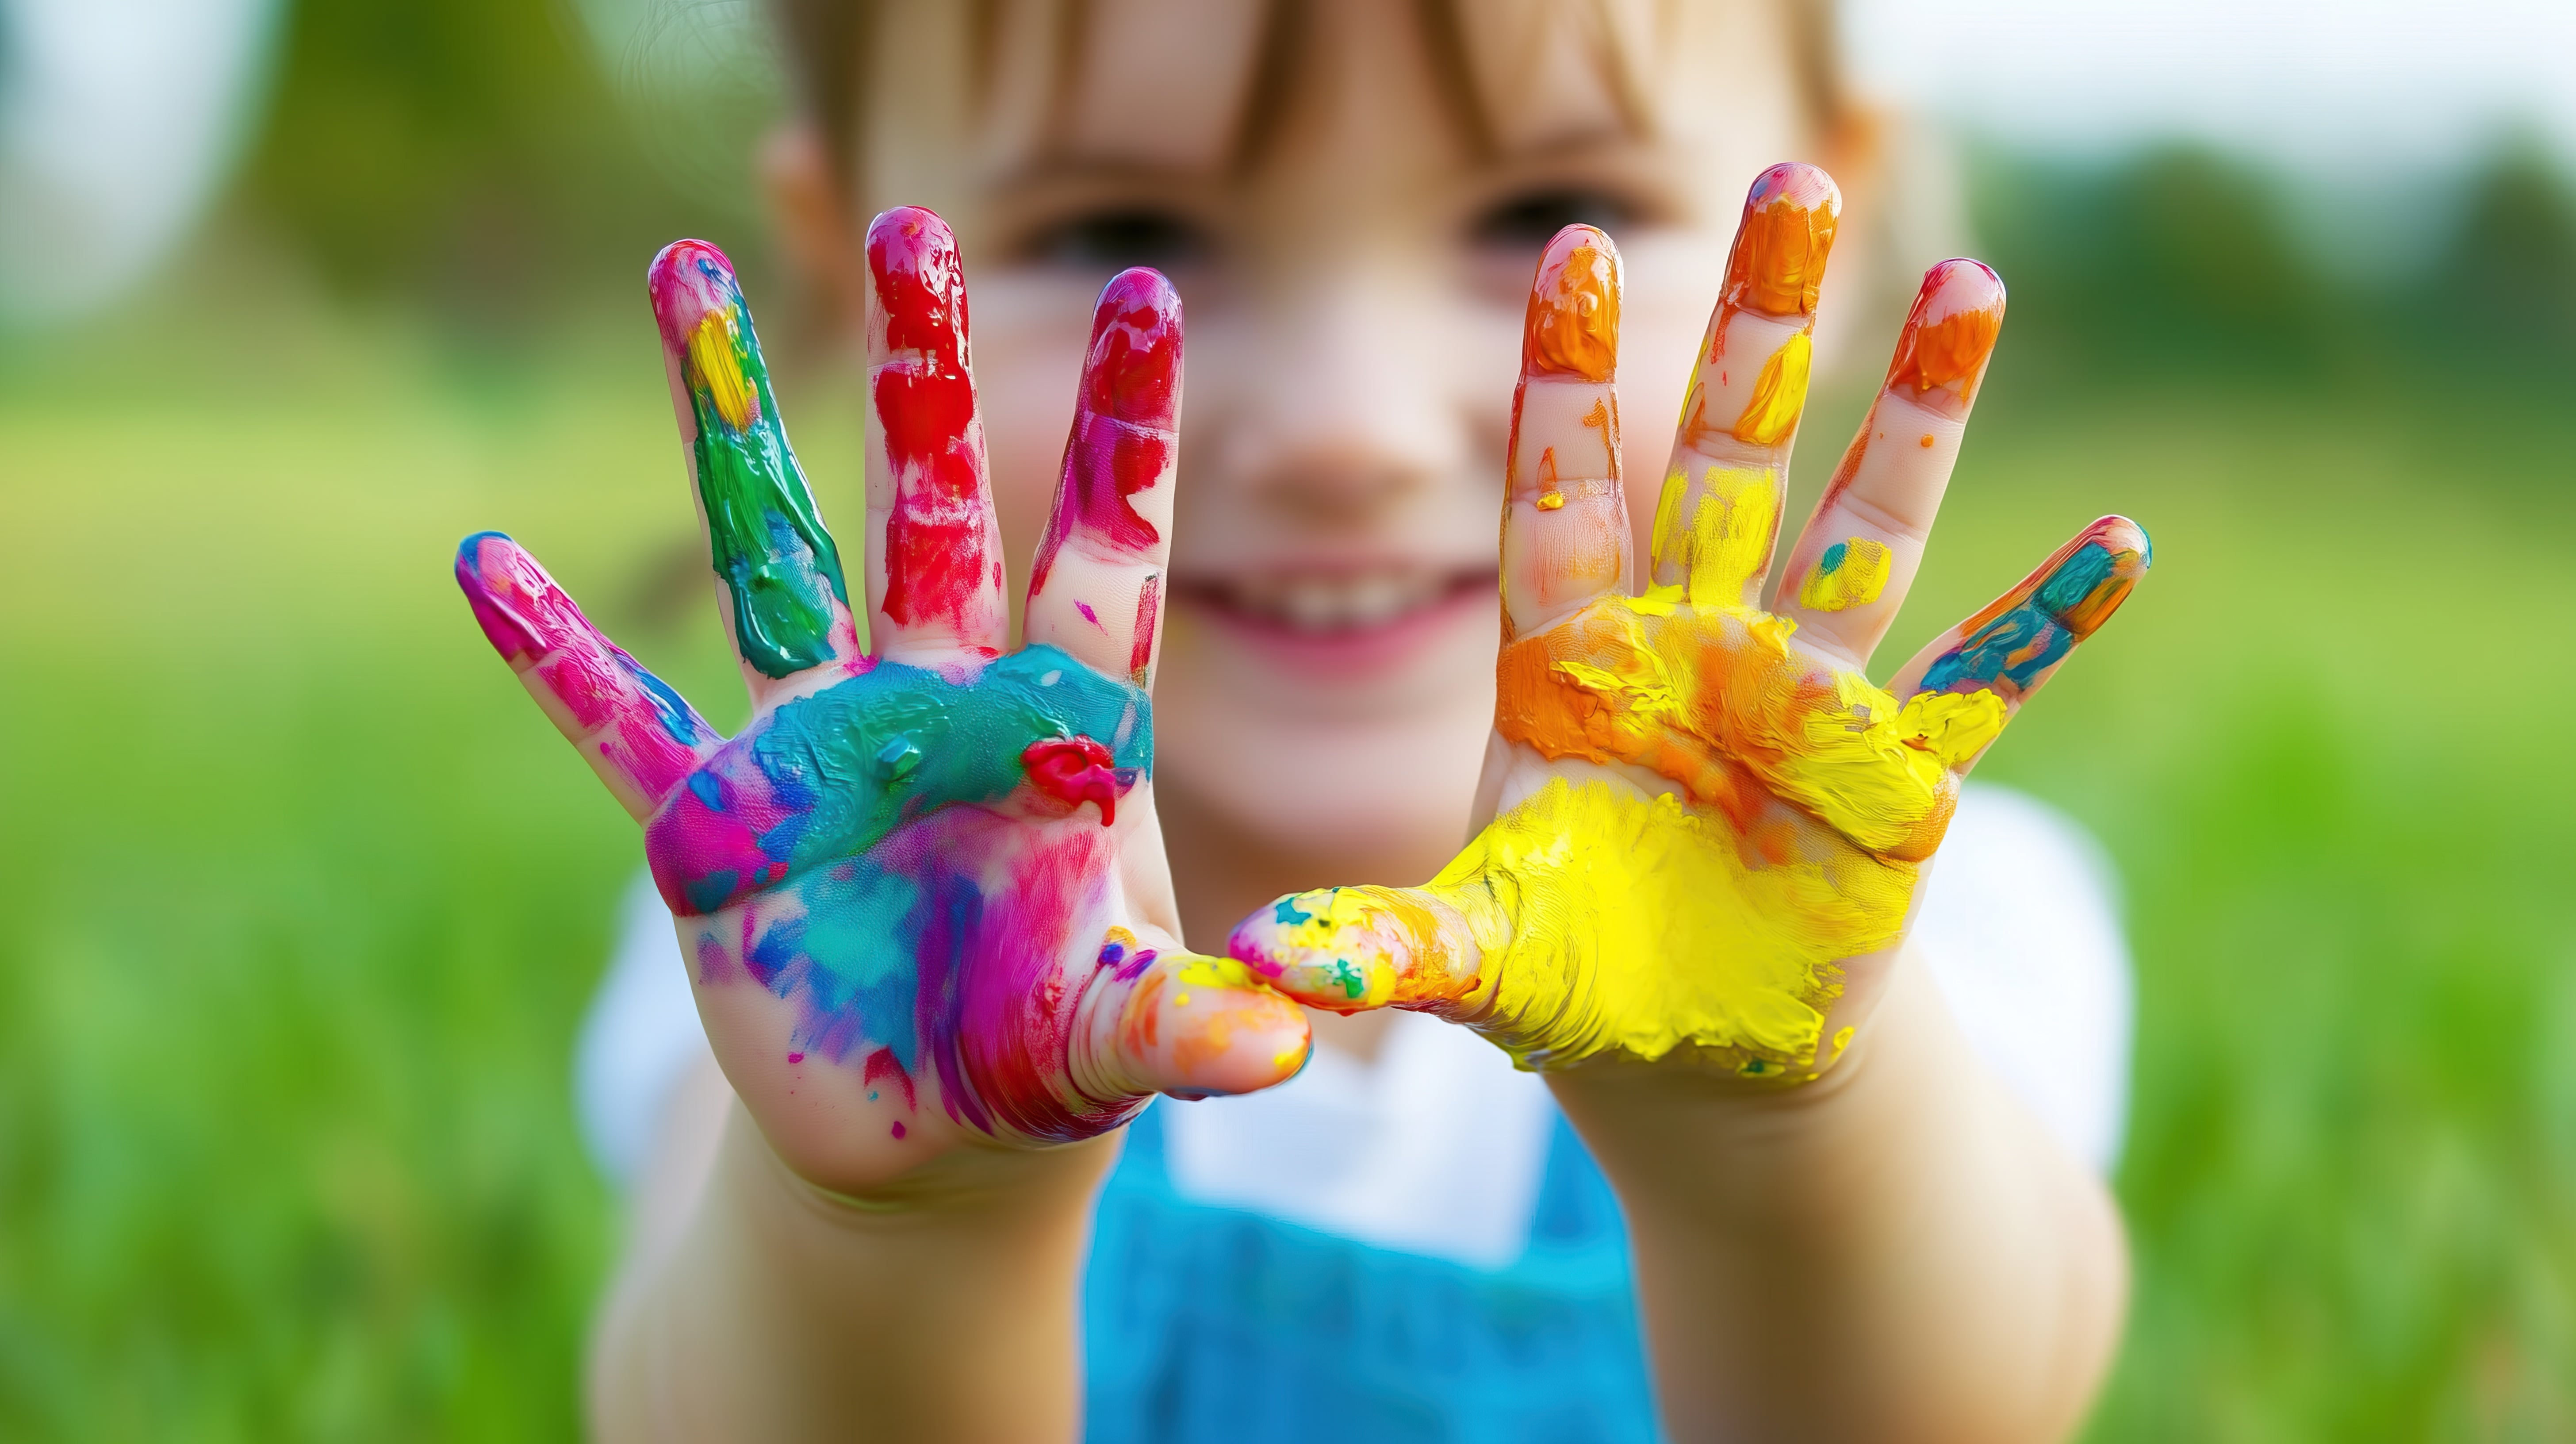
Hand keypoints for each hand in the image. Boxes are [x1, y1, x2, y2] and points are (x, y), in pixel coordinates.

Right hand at [456, 210, 1305, 1193]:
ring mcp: (816, 753)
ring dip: (728, 428)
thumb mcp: (1122, 1043)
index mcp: (1058, 735)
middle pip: (932, 514)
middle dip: (921, 379)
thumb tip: (1289, 1051)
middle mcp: (935, 708)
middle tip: (910, 226)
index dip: (1124, 438)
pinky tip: (485, 562)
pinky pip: (626, 727)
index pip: (1104, 561)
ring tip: (680, 272)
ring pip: (775, 561)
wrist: (939, 1137)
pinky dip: (559, 657)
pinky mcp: (717, 832)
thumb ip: (1186, 1030)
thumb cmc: (1051, 1063)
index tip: (1149, 296)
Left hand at [1228, 164, 2147, 1081]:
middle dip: (1756, 329)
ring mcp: (1802, 702)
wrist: (1687, 1054)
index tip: (1567, 248)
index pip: (1564, 500)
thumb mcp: (1475, 962)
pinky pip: (1980, 685)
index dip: (1565, 382)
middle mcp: (1692, 652)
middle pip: (1724, 462)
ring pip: (1860, 529)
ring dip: (1915, 415)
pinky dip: (2045, 623)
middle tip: (1788, 182)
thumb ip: (1386, 945)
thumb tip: (1255, 969)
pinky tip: (2116, 542)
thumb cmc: (1568, 983)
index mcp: (1574, 671)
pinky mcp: (1894, 781)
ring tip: (1968, 281)